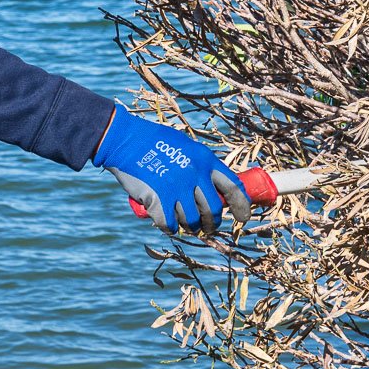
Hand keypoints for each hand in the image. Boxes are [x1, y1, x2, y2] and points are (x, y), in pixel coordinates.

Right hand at [93, 105, 250, 233]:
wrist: (125, 140)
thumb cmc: (154, 141)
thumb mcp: (185, 146)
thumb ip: (200, 165)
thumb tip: (214, 189)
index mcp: (205, 160)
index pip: (233, 187)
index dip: (241, 206)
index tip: (243, 218)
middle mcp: (195, 175)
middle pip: (212, 210)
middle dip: (212, 223)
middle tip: (208, 227)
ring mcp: (177, 189)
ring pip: (191, 221)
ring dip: (190, 227)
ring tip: (186, 225)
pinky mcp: (158, 200)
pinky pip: (170, 224)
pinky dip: (170, 228)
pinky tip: (168, 225)